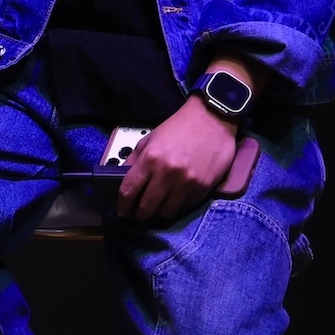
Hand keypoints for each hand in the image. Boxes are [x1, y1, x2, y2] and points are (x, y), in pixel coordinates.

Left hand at [116, 96, 238, 221]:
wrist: (212, 119)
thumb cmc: (179, 127)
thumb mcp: (150, 139)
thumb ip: (135, 160)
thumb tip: (123, 179)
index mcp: (150, 159)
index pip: (129, 190)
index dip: (123, 205)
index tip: (122, 211)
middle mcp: (167, 173)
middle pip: (147, 207)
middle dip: (139, 214)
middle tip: (137, 215)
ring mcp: (187, 183)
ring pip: (167, 212)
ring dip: (158, 214)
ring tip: (156, 210)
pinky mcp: (203, 188)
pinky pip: (185, 207)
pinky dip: (177, 207)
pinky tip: (173, 202)